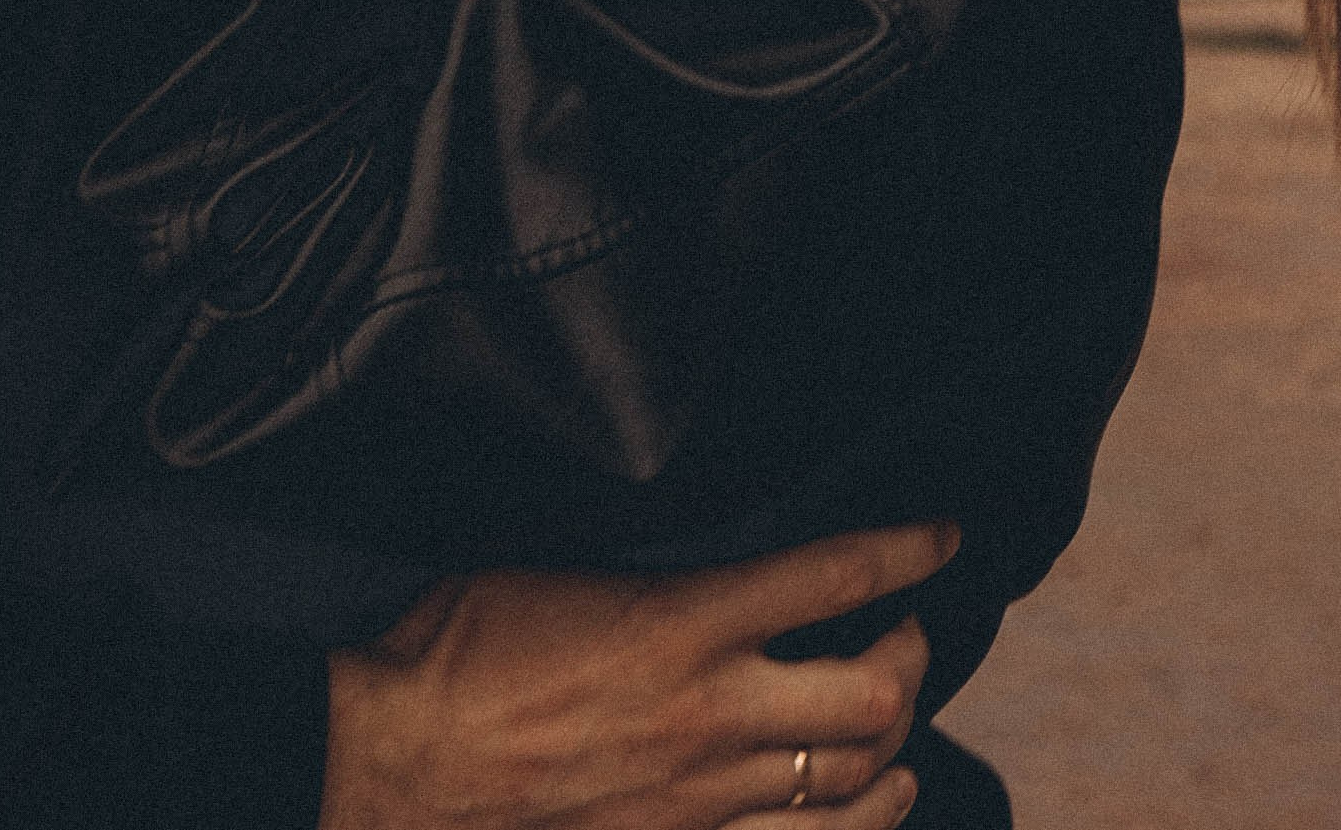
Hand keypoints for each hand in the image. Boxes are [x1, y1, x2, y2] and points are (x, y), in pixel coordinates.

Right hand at [317, 531, 951, 829]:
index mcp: (683, 619)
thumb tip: (707, 544)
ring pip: (850, 785)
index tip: (945, 538)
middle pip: (869, 697)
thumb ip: (652, 565)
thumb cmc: (461, 646)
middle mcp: (711, 711)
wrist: (395, 759)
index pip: (833, 576)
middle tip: (907, 635)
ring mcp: (699, 798)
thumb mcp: (565, 565)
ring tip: (898, 725)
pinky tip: (868, 810)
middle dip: (909, 661)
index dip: (906, 550)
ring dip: (894, 750)